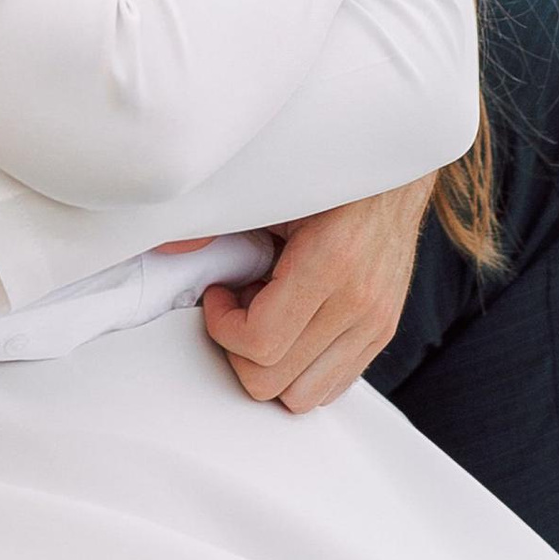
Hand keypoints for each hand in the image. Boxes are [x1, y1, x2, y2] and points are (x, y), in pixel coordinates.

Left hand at [179, 177, 435, 411]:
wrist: (392, 162)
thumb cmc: (328, 173)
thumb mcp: (270, 187)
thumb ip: (216, 220)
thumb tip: (166, 244)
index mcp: (331, 262)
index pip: (261, 342)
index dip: (223, 327)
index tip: (218, 295)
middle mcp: (360, 301)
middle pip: (276, 381)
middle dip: (240, 350)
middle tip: (237, 306)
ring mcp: (376, 322)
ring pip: (303, 397)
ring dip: (272, 364)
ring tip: (266, 316)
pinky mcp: (383, 332)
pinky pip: (332, 386)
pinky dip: (300, 368)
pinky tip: (291, 324)